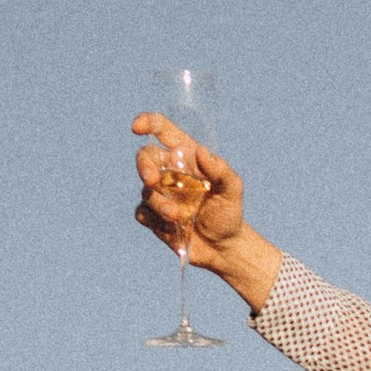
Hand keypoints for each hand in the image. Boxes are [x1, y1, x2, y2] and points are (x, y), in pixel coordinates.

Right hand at [133, 118, 282, 312]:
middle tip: (152, 180)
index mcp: (187, 158)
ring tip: (177, 217)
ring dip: (158, 202)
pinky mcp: (154, 216)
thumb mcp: (233, 190)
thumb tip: (201, 151)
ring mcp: (160, 194)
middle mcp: (170, 172)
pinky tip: (170, 227)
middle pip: (145, 158)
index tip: (137, 127)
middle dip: (144, 166)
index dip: (148, 123)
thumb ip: (221, 170)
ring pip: (145, 190)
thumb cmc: (229, 213)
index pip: (163, 131)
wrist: (223, 247)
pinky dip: (153, 219)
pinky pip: (141, 212)